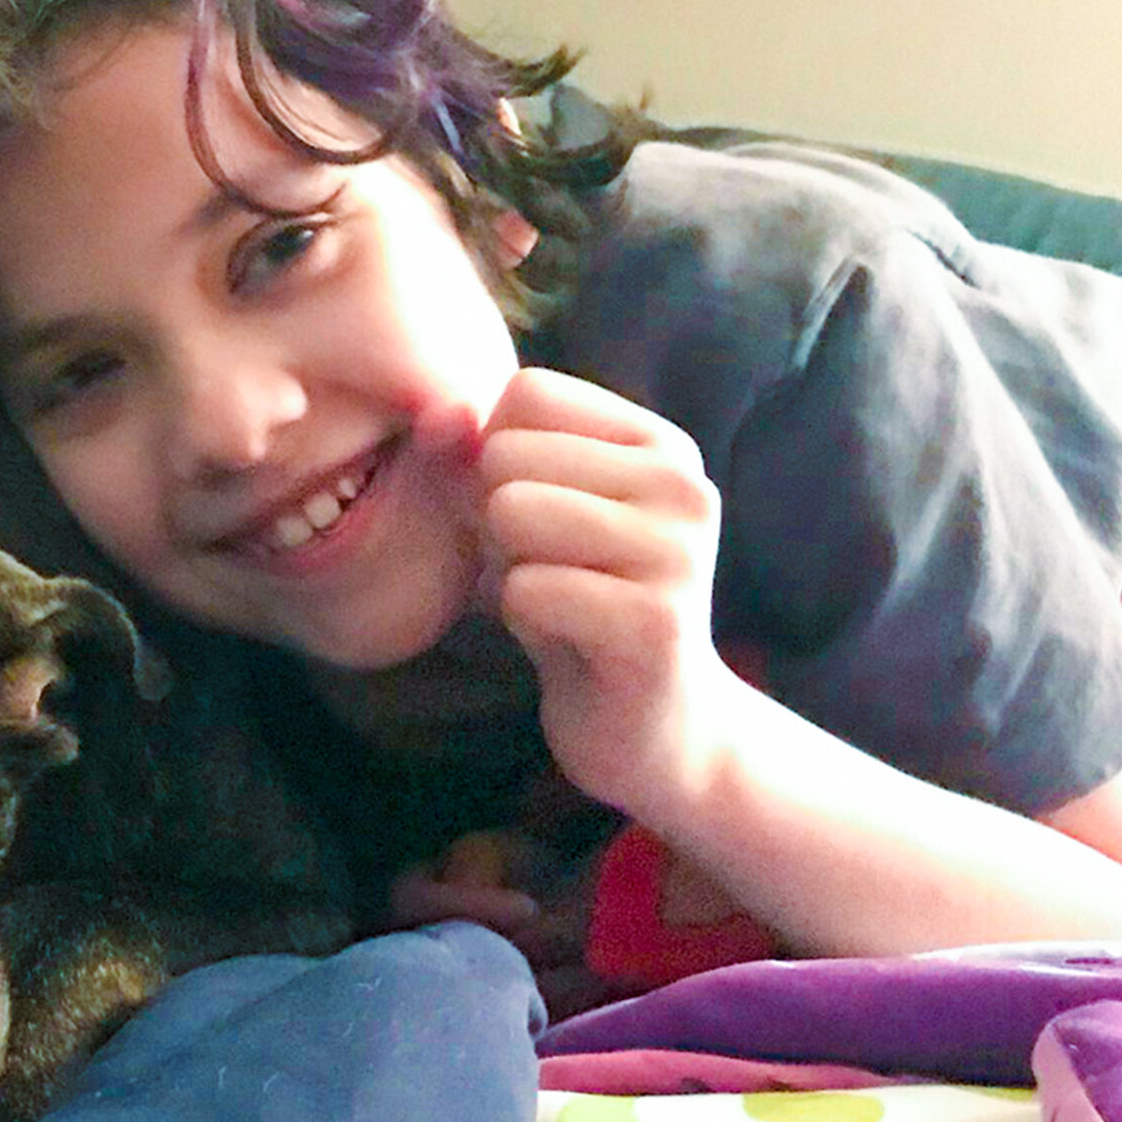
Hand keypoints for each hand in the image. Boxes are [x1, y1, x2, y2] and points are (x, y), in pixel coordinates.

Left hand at [479, 367, 746, 826]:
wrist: (650, 726)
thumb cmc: (578, 606)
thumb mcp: (526, 518)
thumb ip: (476, 457)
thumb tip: (439, 415)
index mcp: (660, 444)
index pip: (526, 394)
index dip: (493, 458)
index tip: (538, 519)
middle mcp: (683, 485)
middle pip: (507, 453)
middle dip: (494, 521)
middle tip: (548, 572)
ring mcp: (678, 552)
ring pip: (512, 511)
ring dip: (509, 568)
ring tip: (560, 601)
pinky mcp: (655, 623)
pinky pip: (524, 588)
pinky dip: (521, 618)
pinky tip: (570, 640)